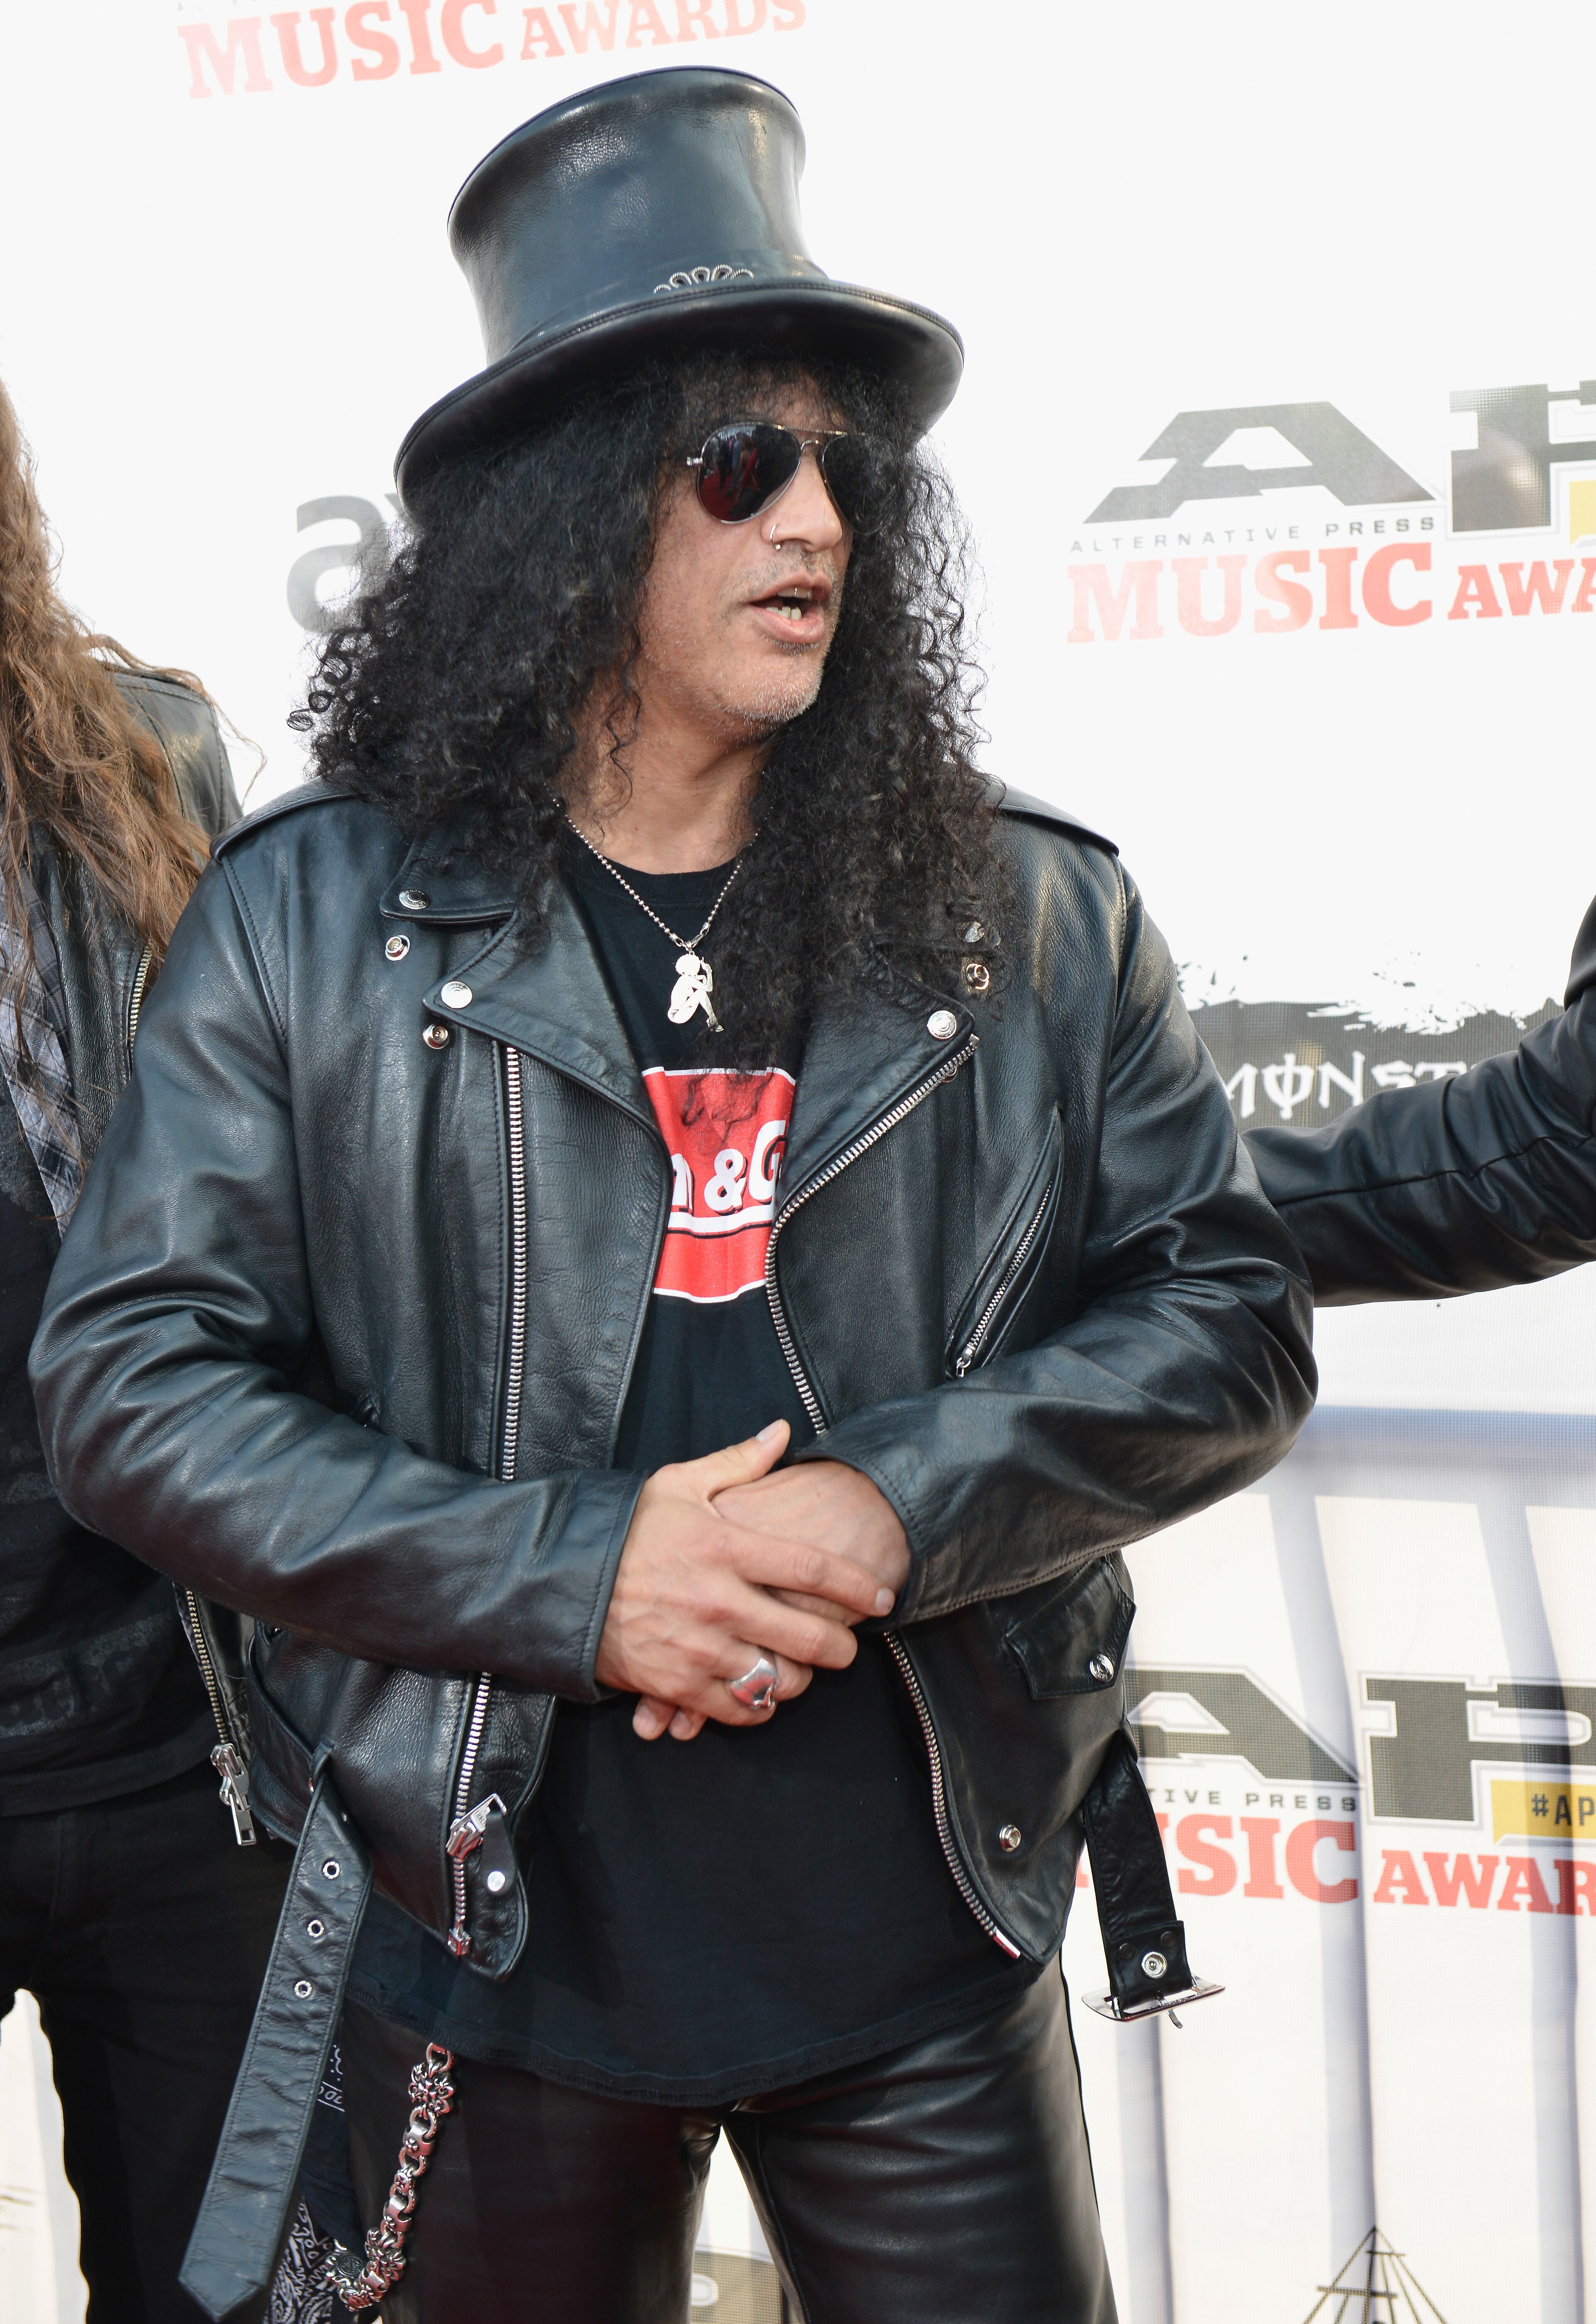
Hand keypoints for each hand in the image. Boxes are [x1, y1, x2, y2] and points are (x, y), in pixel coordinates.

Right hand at [598, 1421, 895, 1742]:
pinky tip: (761, 1694)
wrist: (559, 1581)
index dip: (857, 1586)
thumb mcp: (677, 1485)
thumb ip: (737, 1463)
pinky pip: (735, 1709)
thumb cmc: (626, 1530)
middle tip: (848, 1649)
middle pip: (806, 1635)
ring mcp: (697, 1646)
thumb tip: (782, 1432)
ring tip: (801, 1671)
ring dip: (798, 1681)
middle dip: (840, 1648)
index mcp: (724, 1546)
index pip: (811, 1567)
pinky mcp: (675, 1683)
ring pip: (776, 1680)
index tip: (883, 1598)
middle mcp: (717, 1599)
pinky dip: (756, 1708)